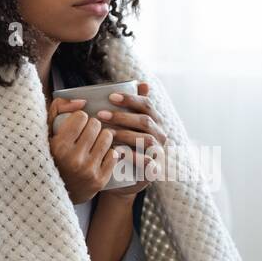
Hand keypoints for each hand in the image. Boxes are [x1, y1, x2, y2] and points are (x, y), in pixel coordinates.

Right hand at [47, 94, 116, 204]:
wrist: (54, 192)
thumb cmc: (51, 155)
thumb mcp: (46, 132)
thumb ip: (58, 108)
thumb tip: (82, 101)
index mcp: (59, 146)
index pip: (81, 117)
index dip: (79, 118)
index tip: (76, 125)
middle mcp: (74, 159)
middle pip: (96, 125)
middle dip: (92, 126)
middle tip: (86, 133)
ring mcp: (88, 171)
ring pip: (107, 137)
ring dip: (102, 137)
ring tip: (93, 142)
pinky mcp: (100, 180)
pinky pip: (114, 154)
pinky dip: (108, 152)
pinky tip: (100, 154)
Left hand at [93, 82, 167, 197]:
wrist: (123, 177)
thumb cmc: (122, 145)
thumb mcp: (124, 125)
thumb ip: (130, 106)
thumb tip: (143, 83)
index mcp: (154, 121)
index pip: (146, 105)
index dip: (130, 99)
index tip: (110, 97)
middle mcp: (160, 135)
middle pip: (145, 121)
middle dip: (122, 116)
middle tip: (100, 115)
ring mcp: (159, 153)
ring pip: (146, 140)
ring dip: (125, 135)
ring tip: (106, 134)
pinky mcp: (154, 170)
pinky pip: (147, 162)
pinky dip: (132, 157)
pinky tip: (116, 152)